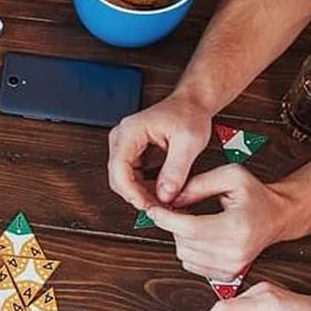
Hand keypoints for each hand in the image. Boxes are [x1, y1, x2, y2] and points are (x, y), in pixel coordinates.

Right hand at [107, 93, 211, 207]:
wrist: (192, 103)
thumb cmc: (189, 113)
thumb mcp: (189, 142)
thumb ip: (176, 170)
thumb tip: (165, 195)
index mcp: (130, 131)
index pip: (118, 167)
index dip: (130, 191)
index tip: (146, 204)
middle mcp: (122, 138)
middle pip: (118, 177)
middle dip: (137, 196)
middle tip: (158, 208)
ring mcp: (125, 146)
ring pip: (123, 180)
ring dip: (141, 194)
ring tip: (161, 202)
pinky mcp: (133, 153)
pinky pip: (132, 177)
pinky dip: (144, 188)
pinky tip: (159, 193)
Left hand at [147, 164, 292, 279]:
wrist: (278, 217)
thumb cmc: (256, 196)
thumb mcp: (231, 175)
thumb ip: (198, 184)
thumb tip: (171, 199)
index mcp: (237, 227)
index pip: (189, 228)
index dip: (165, 218)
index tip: (153, 209)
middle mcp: (235, 251)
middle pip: (184, 242)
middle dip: (174, 224)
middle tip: (182, 208)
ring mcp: (232, 266)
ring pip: (184, 254)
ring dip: (181, 237)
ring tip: (195, 221)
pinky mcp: (227, 274)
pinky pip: (191, 264)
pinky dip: (189, 249)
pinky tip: (201, 236)